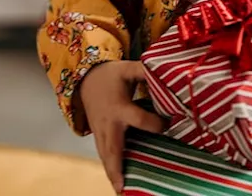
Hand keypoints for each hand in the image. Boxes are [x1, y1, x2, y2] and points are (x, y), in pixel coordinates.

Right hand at [79, 61, 167, 193]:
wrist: (84, 79)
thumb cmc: (110, 75)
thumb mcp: (126, 69)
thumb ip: (144, 71)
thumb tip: (165, 73)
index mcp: (118, 107)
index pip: (139, 120)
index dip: (155, 123)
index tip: (167, 124)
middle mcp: (109, 124)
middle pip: (113, 149)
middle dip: (117, 167)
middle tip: (122, 187)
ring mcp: (101, 133)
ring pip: (106, 156)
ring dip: (113, 175)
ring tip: (121, 192)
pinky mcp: (99, 137)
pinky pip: (104, 156)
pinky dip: (110, 170)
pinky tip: (118, 185)